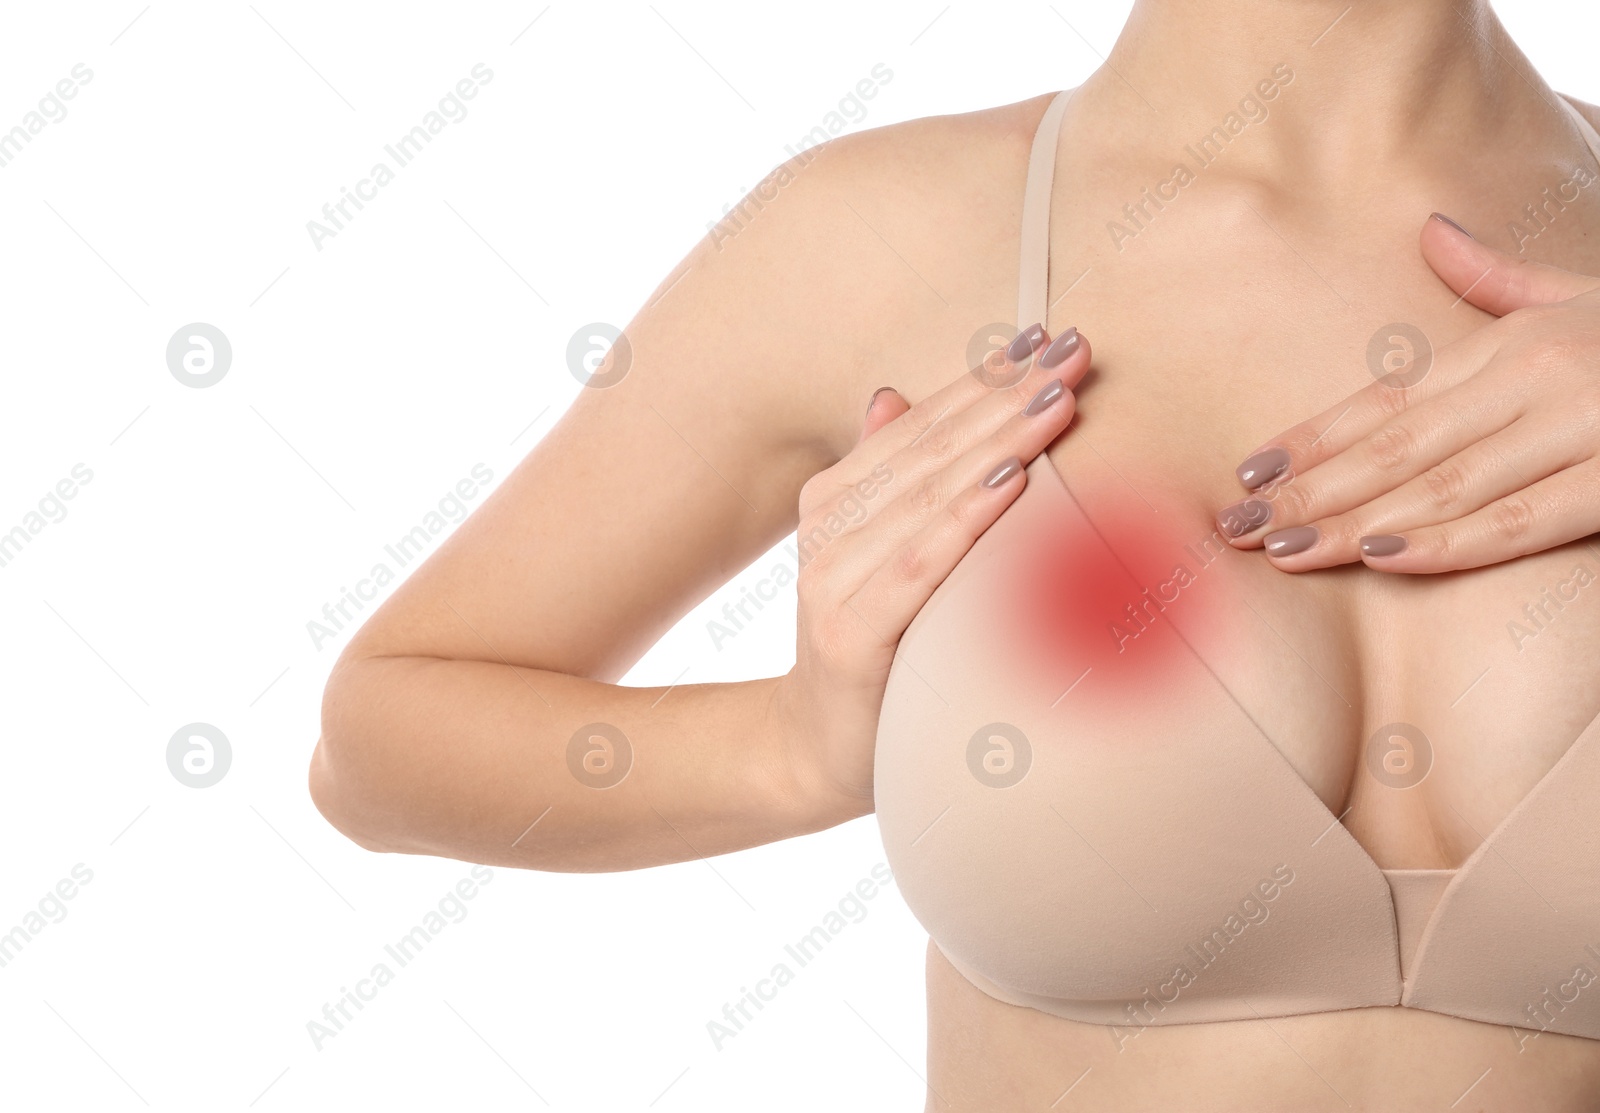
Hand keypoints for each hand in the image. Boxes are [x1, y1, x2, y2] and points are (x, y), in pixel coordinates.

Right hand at [771, 324, 1090, 801]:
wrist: (820, 749)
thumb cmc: (875, 649)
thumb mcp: (875, 556)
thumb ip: (888, 480)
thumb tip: (891, 393)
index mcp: (834, 500)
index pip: (919, 425)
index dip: (981, 379)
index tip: (1047, 339)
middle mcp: (826, 531)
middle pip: (929, 450)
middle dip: (1005, 397)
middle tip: (1073, 351)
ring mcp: (831, 583)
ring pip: (927, 496)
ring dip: (996, 442)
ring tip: (1056, 398)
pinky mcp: (850, 636)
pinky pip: (918, 566)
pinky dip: (965, 521)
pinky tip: (1012, 483)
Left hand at [1214, 212, 1599, 572]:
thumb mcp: (1583, 298)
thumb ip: (1501, 281)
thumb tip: (1432, 232)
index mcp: (1516, 342)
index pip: (1389, 399)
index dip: (1314, 437)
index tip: (1247, 470)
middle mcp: (1536, 378)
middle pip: (1396, 447)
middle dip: (1309, 490)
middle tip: (1235, 526)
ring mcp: (1581, 428)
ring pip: (1442, 486)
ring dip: (1355, 522)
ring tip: (1283, 549)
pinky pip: (1523, 520)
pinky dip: (1449, 542)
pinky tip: (1384, 558)